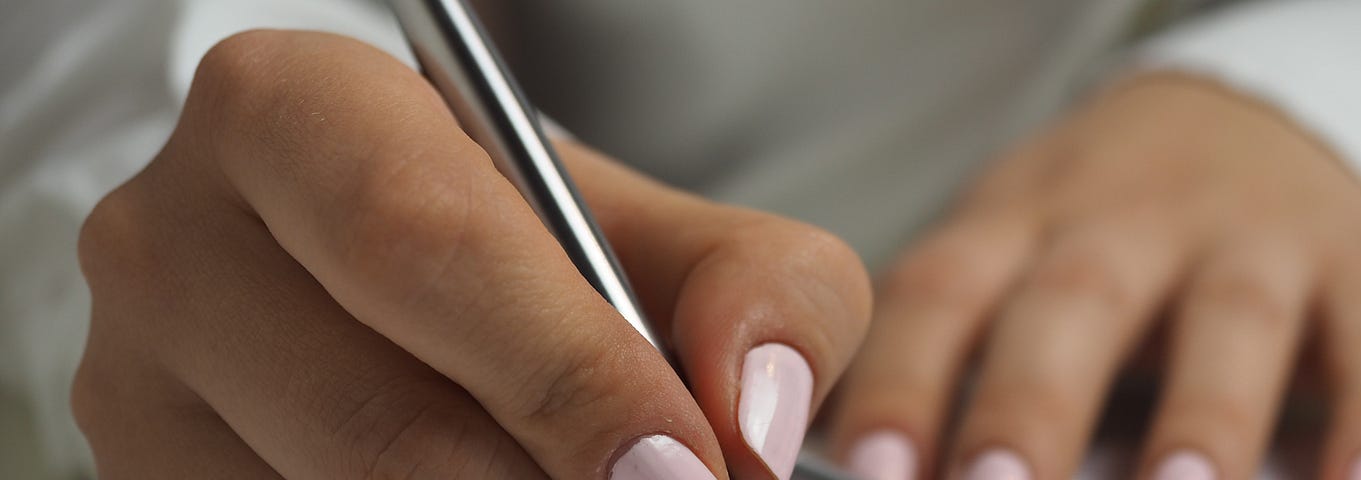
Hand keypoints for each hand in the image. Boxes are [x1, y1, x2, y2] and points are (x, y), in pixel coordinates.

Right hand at [72, 30, 869, 479]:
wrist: (413, 303)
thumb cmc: (543, 256)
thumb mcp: (665, 236)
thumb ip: (757, 290)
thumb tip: (754, 414)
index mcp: (290, 112)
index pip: (424, 244)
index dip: (566, 371)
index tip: (681, 464)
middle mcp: (173, 241)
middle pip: (375, 420)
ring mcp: (133, 388)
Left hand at [827, 74, 1360, 479]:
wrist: (1251, 120)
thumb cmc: (1097, 231)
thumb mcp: (1008, 258)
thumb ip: (944, 358)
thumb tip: (846, 469)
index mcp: (1013, 226)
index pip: (939, 295)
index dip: (902, 381)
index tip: (872, 467)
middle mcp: (1123, 223)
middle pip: (1070, 304)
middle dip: (1032, 404)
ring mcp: (1247, 238)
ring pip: (1226, 318)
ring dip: (1202, 414)